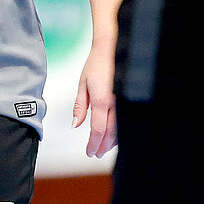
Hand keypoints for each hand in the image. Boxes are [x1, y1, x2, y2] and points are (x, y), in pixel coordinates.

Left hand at [74, 35, 117, 158]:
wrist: (112, 49)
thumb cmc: (96, 65)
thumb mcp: (82, 85)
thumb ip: (80, 106)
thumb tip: (76, 125)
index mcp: (102, 100)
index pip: (98, 130)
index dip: (93, 144)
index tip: (89, 152)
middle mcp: (115, 103)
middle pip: (110, 133)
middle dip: (102, 146)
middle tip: (95, 154)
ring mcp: (124, 102)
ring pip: (120, 129)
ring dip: (112, 141)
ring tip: (103, 148)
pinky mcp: (128, 99)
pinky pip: (125, 121)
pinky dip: (119, 131)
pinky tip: (113, 135)